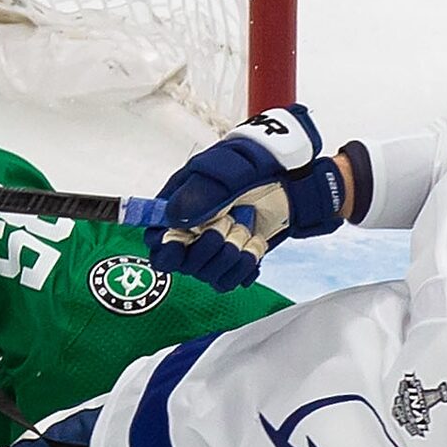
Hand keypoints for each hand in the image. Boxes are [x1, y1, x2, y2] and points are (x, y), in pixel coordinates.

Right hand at [145, 104, 344, 290]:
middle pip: (183, 265)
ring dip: (231, 256)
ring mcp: (213, 249)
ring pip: (208, 276)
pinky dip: (245, 267)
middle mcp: (191, 233)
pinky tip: (254, 245)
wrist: (291, 177)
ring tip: (247, 231)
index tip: (181, 243)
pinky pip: (230, 281)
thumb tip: (172, 219)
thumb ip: (196, 194)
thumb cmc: (252, 164)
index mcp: (177, 208)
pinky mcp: (234, 262)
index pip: (155, 242)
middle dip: (209, 247)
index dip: (166, 248)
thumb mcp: (222, 171)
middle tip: (229, 223)